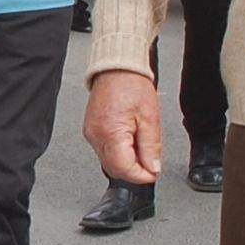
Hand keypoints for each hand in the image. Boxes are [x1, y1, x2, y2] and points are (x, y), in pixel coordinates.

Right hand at [84, 71, 161, 187]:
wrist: (117, 68)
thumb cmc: (132, 85)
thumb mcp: (150, 117)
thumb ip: (151, 146)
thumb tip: (152, 167)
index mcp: (111, 133)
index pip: (124, 169)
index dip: (141, 176)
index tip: (153, 174)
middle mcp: (96, 136)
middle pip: (114, 169)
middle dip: (134, 171)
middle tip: (151, 164)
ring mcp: (91, 134)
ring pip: (109, 162)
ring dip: (126, 162)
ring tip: (141, 147)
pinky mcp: (90, 130)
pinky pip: (104, 150)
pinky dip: (118, 152)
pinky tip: (129, 141)